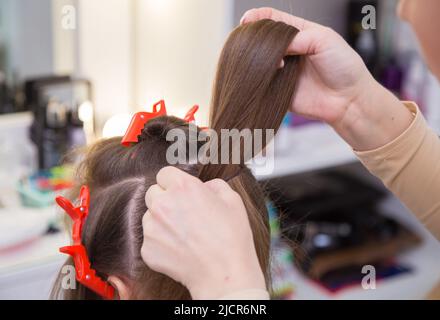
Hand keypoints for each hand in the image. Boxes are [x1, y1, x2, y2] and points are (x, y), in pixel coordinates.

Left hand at [141, 166, 265, 299]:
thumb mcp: (232, 200)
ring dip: (162, 220)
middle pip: (153, 193)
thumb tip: (205, 186)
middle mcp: (162, 204)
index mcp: (182, 187)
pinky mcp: (148, 249)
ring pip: (149, 216)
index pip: (164, 173)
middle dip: (165, 199)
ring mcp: (152, 228)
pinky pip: (150, 239)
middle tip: (182, 211)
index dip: (174, 181)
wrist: (224, 273)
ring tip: (184, 233)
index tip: (179, 190)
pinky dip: (161, 242)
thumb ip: (214, 185)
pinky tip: (180, 248)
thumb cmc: (231, 238)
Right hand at [241, 7, 412, 150]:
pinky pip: (261, 84)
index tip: (247, 21)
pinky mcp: (278, 91)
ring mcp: (281, 71)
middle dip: (254, 40)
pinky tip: (265, 76)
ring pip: (258, 62)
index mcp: (298, 33)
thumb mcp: (323, 40)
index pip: (273, 19)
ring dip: (256, 61)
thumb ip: (296, 37)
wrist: (349, 100)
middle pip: (261, 40)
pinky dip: (258, 80)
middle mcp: (288, 51)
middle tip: (254, 44)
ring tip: (269, 63)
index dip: (258, 17)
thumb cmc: (344, 67)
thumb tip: (271, 45)